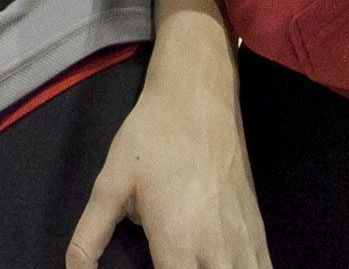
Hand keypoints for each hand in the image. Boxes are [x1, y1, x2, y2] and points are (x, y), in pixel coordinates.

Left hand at [66, 50, 269, 268]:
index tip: (153, 267)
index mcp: (177, 244)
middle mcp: (215, 250)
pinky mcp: (258, 228)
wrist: (197, 98)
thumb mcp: (110, 184)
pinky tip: (231, 268)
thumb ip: (90, 235)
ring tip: (197, 265)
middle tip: (171, 264)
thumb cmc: (151, 138)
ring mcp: (243, 240)